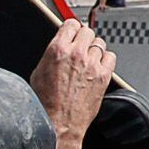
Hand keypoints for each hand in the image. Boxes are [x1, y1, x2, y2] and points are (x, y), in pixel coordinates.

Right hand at [29, 19, 113, 148]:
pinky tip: (99, 67)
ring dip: (94, 49)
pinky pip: (111, 57)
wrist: (58, 123)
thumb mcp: (38, 72)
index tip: (73, 33)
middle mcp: (76, 54)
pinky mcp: (103, 77)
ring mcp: (92, 65)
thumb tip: (58, 48)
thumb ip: (51, 55)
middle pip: (87, 31)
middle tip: (81, 47)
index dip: (72, 29)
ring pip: (100, 43)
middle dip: (83, 38)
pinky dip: (106, 60)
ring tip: (89, 59)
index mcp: (58, 49)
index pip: (71, 24)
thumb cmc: (45, 103)